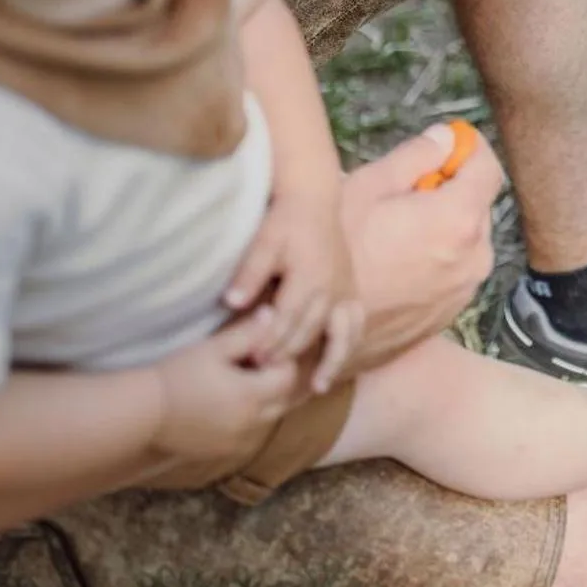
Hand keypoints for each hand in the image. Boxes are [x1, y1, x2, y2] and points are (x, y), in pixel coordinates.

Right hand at [152, 308, 297, 461]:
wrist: (145, 413)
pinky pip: (250, 434)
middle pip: (282, 398)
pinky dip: (246, 420)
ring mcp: (240, 442)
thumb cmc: (178, 375)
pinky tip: (221, 405)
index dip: (278, 359)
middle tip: (247, 365)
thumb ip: (247, 332)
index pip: (288, 376)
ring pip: (267, 418)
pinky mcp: (226, 453)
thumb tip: (272, 314)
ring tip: (232, 384)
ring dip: (261, 401)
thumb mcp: (214, 348)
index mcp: (252, 396)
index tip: (256, 351)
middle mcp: (252, 424)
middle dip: (273, 380)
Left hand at [223, 189, 365, 393]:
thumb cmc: (284, 221)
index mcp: (309, 276)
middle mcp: (332, 288)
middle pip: (310, 331)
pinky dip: (348, 346)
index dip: (271, 341)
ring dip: (331, 361)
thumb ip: (249, 272)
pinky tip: (337, 364)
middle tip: (269, 378)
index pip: (288, 319)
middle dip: (290, 355)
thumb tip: (230, 302)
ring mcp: (346, 291)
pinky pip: (356, 325)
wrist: (314, 201)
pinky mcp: (352, 291)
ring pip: (342, 334)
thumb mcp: (263, 241)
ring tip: (317, 386)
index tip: (253, 360)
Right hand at [340, 124, 503, 372]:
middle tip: (405, 193)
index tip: (447, 146)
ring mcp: (465, 289)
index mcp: (459, 219)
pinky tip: (396, 264)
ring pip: (466, 240)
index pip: (488, 168)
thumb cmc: (339, 254)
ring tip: (395, 233)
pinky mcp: (452, 313)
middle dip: (450, 191)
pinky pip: (454, 271)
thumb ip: (414, 157)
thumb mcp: (367, 188)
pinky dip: (436, 259)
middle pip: (476, 205)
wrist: (322, 336)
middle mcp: (475, 256)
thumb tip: (444, 138)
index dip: (469, 150)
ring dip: (443, 227)